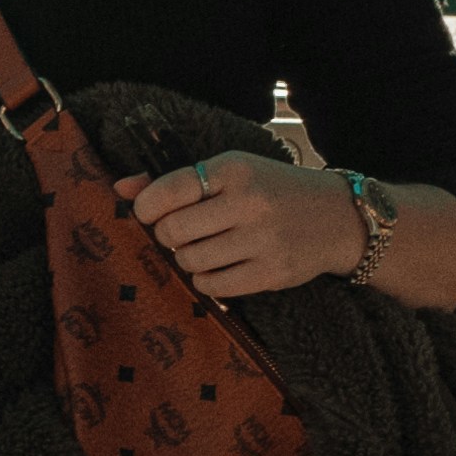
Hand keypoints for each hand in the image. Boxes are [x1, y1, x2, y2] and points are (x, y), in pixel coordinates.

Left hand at [132, 153, 375, 303]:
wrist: (336, 217)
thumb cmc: (271, 191)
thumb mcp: (230, 173)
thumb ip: (174, 181)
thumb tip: (119, 187)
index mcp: (233, 169)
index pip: (167, 191)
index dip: (146, 208)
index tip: (150, 213)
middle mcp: (248, 202)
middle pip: (172, 231)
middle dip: (168, 236)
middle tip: (183, 233)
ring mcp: (262, 239)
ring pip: (189, 260)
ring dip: (188, 258)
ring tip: (206, 248)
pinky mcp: (272, 273)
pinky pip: (213, 286)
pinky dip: (207, 280)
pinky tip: (221, 266)